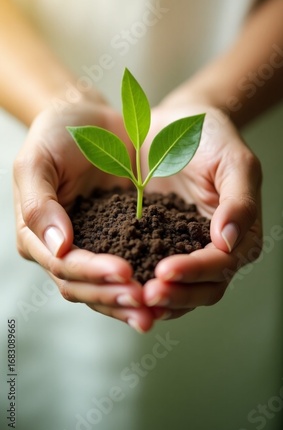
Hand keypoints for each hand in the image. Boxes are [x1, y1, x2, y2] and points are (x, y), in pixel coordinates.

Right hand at [13, 98, 155, 331]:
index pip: (62, 265)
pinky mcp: (117, 241)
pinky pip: (130, 268)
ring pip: (106, 288)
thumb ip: (38, 203)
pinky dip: (144, 283)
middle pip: (84, 287)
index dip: (91, 273)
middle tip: (146, 300)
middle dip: (113, 295)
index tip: (124, 272)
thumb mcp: (37, 160)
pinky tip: (166, 291)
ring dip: (129, 302)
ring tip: (158, 308)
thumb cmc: (58, 134)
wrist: (92, 122)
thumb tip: (56, 246)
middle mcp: (62, 249)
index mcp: (37, 235)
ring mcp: (91, 247)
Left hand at [142, 96, 261, 318]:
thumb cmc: (210, 137)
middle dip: (176, 295)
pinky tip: (116, 283)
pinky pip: (150, 271)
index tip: (165, 271)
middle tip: (145, 294)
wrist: (176, 124)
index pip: (222, 265)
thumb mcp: (234, 161)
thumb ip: (239, 201)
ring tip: (129, 295)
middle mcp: (216, 249)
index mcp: (240, 233)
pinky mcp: (158, 244)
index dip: (196, 272)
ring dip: (156, 299)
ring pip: (178, 290)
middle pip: (203, 289)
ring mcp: (186, 250)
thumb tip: (228, 242)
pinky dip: (138, 282)